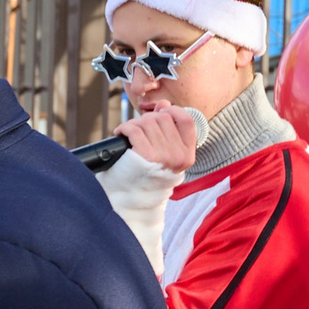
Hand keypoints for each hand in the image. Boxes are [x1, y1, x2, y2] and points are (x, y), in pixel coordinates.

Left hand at [98, 116, 191, 276]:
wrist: (133, 203)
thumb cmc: (146, 176)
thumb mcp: (164, 155)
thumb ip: (168, 129)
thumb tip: (163, 105)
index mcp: (187, 155)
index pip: (187, 120)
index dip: (172, 111)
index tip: (159, 113)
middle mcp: (178, 156)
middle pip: (162, 118)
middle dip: (146, 119)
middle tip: (137, 129)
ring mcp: (162, 156)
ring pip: (147, 121)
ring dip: (133, 124)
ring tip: (128, 134)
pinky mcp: (144, 156)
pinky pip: (134, 129)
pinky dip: (124, 128)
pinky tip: (120, 134)